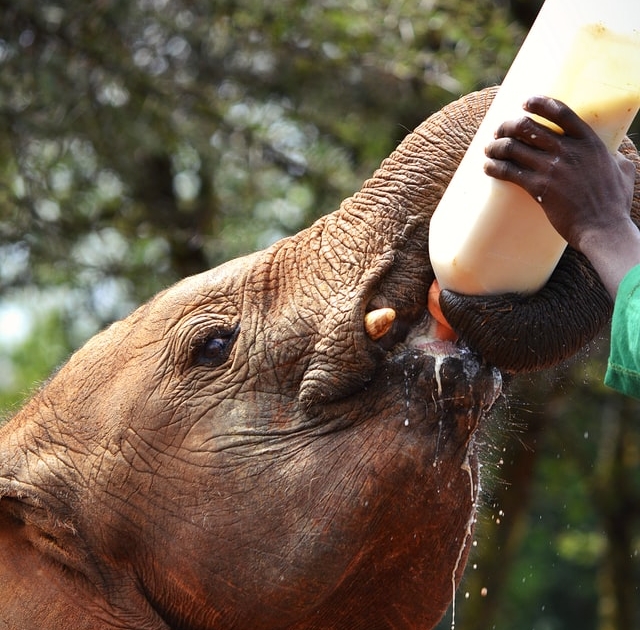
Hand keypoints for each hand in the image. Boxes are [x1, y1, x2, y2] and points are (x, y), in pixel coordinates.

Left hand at [484, 95, 639, 297]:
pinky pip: (509, 172)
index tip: (524, 103)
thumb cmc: (614, 203)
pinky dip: (494, 167)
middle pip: (528, 127)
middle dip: (508, 126)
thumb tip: (613, 156)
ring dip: (496, 147)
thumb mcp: (623, 171)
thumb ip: (615, 158)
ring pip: (513, 148)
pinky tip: (488, 168)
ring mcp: (552, 169)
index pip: (560, 112)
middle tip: (498, 131)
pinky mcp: (539, 188)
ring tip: (489, 150)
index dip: (539, 104)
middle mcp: (568, 150)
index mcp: (589, 141)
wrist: (603, 228)